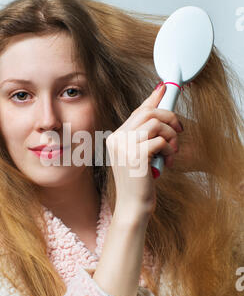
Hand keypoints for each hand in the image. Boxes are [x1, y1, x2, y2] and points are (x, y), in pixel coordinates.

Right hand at [106, 84, 182, 215]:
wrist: (132, 206)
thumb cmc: (139, 183)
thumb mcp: (139, 156)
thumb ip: (146, 138)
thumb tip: (161, 117)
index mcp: (116, 137)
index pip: (137, 111)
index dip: (153, 98)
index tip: (164, 88)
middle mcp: (117, 138)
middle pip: (148, 112)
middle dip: (170, 117)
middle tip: (180, 130)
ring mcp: (125, 146)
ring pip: (156, 123)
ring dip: (172, 136)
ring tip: (173, 151)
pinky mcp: (136, 155)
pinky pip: (161, 140)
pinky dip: (170, 150)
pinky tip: (168, 162)